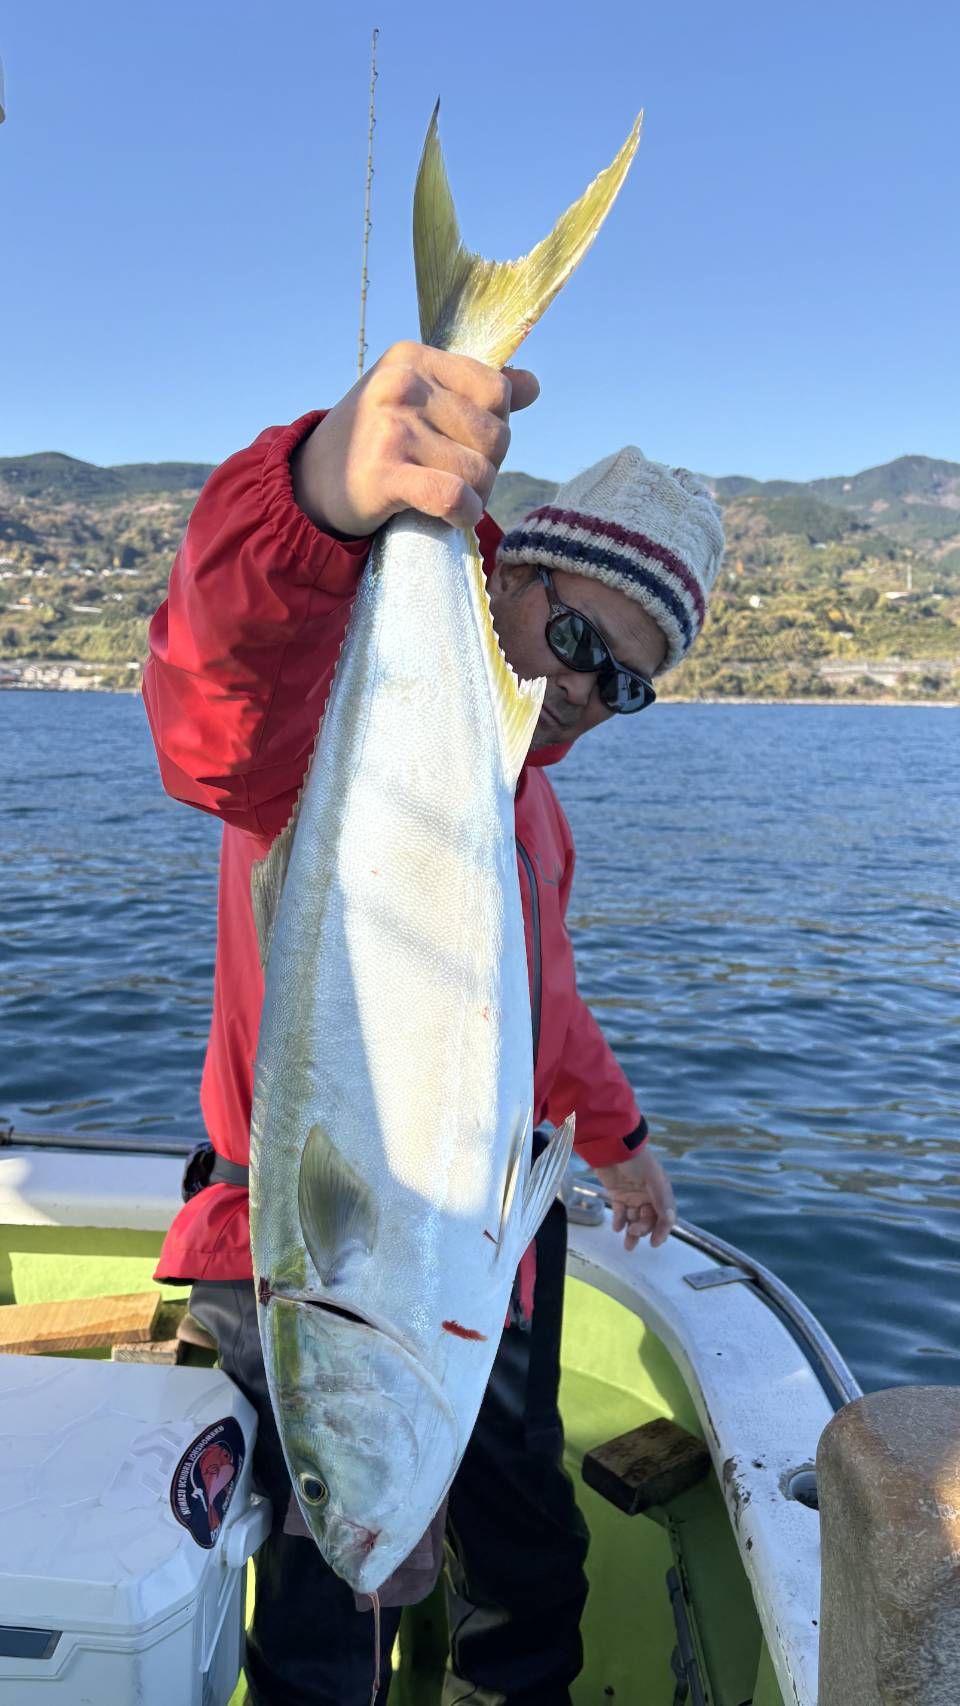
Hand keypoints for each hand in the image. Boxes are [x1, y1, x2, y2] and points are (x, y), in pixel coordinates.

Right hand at [291, 341, 539, 537]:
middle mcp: (401, 385)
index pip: (497, 390)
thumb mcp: (415, 399)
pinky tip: (454, 517)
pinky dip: (465, 514)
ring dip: (476, 497)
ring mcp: (391, 428)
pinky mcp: (384, 473)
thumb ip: (472, 391)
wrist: (308, 484)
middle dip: (487, 467)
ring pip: (480, 471)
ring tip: (448, 499)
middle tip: (455, 478)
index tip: (465, 445)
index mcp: (413, 358)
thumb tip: (532, 384)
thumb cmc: (372, 441)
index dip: (495, 426)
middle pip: (495, 435)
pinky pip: (455, 496)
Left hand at [593, 1148, 675, 1251]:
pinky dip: (619, 1222)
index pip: (665, 1215)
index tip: (655, 1243)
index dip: (662, 1230)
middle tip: (633, 1232)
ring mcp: (632, 1196)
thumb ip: (661, 1199)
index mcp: (660, 1190)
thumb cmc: (635, 1159)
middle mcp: (648, 1195)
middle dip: (643, 1229)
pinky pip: (621, 1213)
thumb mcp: (652, 1178)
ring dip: (632, 1232)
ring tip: (628, 1244)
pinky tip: (617, 1228)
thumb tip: (670, 1220)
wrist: (610, 1146)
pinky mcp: (617, 1195)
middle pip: (649, 1219)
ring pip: (635, 1219)